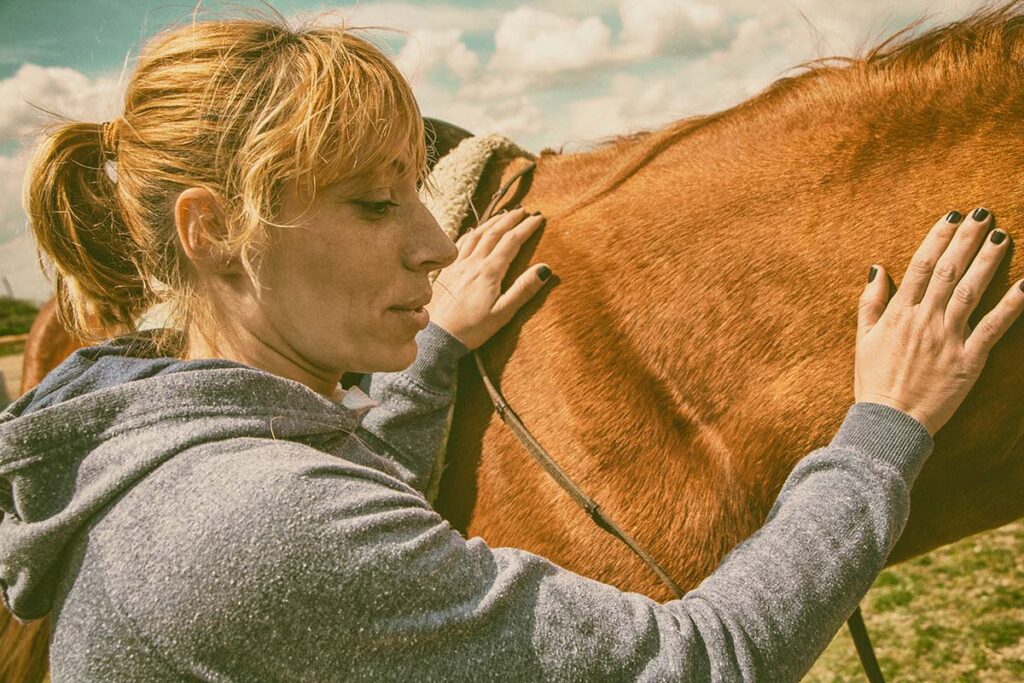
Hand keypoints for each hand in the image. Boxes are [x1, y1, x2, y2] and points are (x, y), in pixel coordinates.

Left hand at [426, 207, 551, 349]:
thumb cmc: (472, 329)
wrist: (438, 336)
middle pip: (494, 232)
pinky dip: (472, 232)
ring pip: (477, 234)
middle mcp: (473, 262)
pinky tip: (475, 231)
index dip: (526, 226)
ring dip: (492, 221)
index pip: (512, 240)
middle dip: (511, 218)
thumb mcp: (503, 313)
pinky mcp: (447, 270)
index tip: (539, 217)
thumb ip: (524, 289)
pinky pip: (461, 243)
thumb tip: (545, 268)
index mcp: (489, 271)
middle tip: (525, 210)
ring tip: (504, 214)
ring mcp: (458, 264)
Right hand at [855, 207, 1022, 436]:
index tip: (952, 216)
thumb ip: (870, 301)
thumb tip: (877, 268)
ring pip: (970, 292)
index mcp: (898, 313)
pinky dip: (1010, 307)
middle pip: (948, 271)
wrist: (889, 420)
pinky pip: (992, 329)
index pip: (920, 266)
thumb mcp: (863, 338)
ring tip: (1001, 236)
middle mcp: (923, 320)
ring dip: (987, 262)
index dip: (937, 238)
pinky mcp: (967, 360)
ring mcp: (947, 339)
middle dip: (966, 239)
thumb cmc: (874, 380)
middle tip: (983, 213)